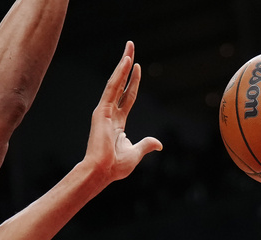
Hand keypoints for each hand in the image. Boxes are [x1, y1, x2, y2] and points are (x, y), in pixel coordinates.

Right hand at [83, 41, 162, 183]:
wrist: (101, 172)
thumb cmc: (115, 167)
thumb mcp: (136, 153)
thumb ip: (146, 145)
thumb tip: (159, 144)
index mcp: (118, 123)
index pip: (127, 97)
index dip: (133, 82)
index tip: (137, 67)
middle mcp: (110, 113)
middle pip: (120, 84)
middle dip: (126, 65)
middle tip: (130, 46)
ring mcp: (105, 111)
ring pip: (116, 82)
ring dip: (123, 63)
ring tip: (130, 47)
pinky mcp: (101, 111)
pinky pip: (112, 88)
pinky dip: (119, 74)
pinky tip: (126, 61)